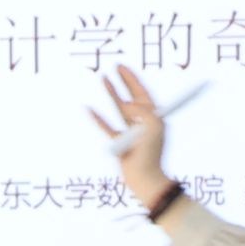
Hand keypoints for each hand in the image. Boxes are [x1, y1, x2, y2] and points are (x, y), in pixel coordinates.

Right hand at [95, 67, 168, 197]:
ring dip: (112, 93)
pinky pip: (107, 127)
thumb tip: (127, 104)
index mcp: (155, 119)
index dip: (134, 80)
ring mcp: (131, 133)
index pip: (145, 94)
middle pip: (133, 97)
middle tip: (117, 67)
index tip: (124, 68)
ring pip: (119, 108)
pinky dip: (98, 118)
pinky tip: (89, 108)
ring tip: (103, 79)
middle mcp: (144, 123)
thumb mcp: (152, 126)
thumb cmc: (151, 154)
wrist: (144, 178)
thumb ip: (142, 110)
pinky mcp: (120, 143)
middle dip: (125, 82)